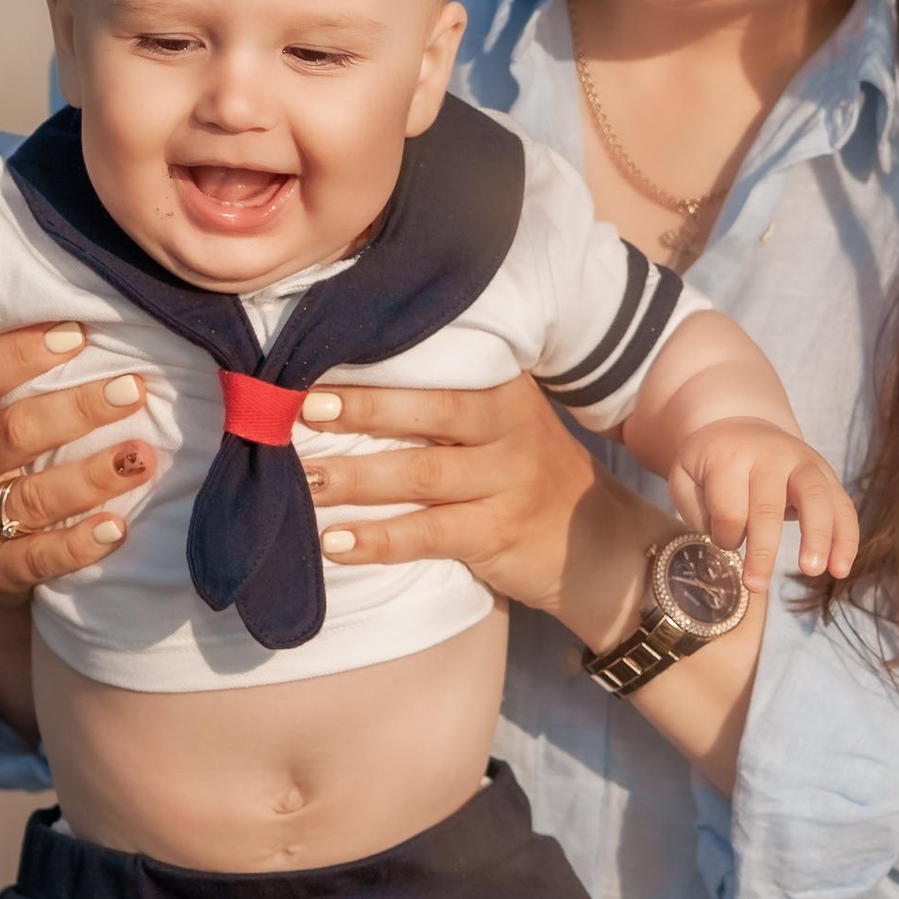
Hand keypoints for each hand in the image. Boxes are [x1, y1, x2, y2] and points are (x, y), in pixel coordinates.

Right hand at [0, 322, 159, 599]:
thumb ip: (25, 381)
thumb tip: (111, 328)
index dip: (22, 352)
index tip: (79, 332)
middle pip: (13, 433)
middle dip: (77, 409)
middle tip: (134, 389)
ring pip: (32, 497)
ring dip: (91, 475)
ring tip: (143, 457)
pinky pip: (35, 559)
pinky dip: (78, 545)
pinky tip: (119, 528)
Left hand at [297, 374, 614, 627]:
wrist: (600, 545)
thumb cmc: (528, 477)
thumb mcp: (503, 426)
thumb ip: (445, 404)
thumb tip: (344, 390)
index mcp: (504, 390)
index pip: (437, 365)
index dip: (378, 361)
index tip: (318, 353)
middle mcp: (509, 428)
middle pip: (428, 411)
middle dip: (360, 408)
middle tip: (297, 408)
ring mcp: (507, 482)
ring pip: (419, 474)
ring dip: (354, 477)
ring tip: (302, 480)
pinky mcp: (498, 534)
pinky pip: (428, 534)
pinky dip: (378, 539)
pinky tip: (334, 542)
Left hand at [669, 422, 857, 580]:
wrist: (741, 426)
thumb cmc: (711, 463)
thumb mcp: (685, 476)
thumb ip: (696, 509)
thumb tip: (731, 539)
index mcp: (730, 455)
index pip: (729, 507)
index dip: (724, 535)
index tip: (722, 541)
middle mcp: (771, 454)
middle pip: (769, 505)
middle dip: (763, 550)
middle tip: (755, 585)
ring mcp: (804, 461)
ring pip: (816, 498)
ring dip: (817, 538)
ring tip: (812, 572)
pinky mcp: (827, 474)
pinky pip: (843, 506)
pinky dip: (846, 538)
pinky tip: (840, 569)